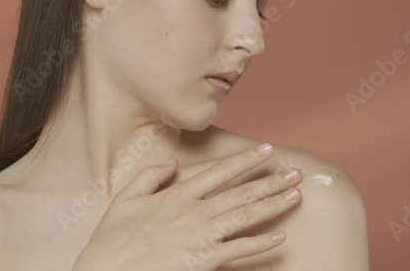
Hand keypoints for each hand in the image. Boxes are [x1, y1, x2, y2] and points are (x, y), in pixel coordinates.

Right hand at [71, 143, 301, 270]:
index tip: (266, 150)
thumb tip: (173, 163)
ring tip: (295, 195)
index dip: (245, 160)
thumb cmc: (113, 238)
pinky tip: (280, 237)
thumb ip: (151, 176)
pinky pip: (238, 251)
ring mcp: (200, 236)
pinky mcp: (203, 260)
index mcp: (177, 194)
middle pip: (240, 193)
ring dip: (272, 205)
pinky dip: (260, 244)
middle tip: (295, 172)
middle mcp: (193, 211)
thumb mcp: (126, 197)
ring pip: (245, 217)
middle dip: (270, 180)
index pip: (219, 171)